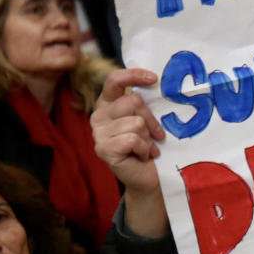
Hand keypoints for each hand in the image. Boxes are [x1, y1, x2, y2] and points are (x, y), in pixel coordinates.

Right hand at [92, 68, 169, 237]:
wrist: (148, 177)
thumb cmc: (150, 146)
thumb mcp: (148, 120)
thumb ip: (144, 104)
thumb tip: (155, 82)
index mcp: (108, 104)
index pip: (114, 80)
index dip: (133, 76)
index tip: (154, 78)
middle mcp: (98, 116)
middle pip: (133, 101)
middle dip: (151, 119)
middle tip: (153, 135)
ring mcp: (98, 133)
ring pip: (135, 122)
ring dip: (147, 138)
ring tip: (145, 148)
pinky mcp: (103, 149)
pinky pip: (133, 139)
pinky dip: (144, 149)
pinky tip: (140, 156)